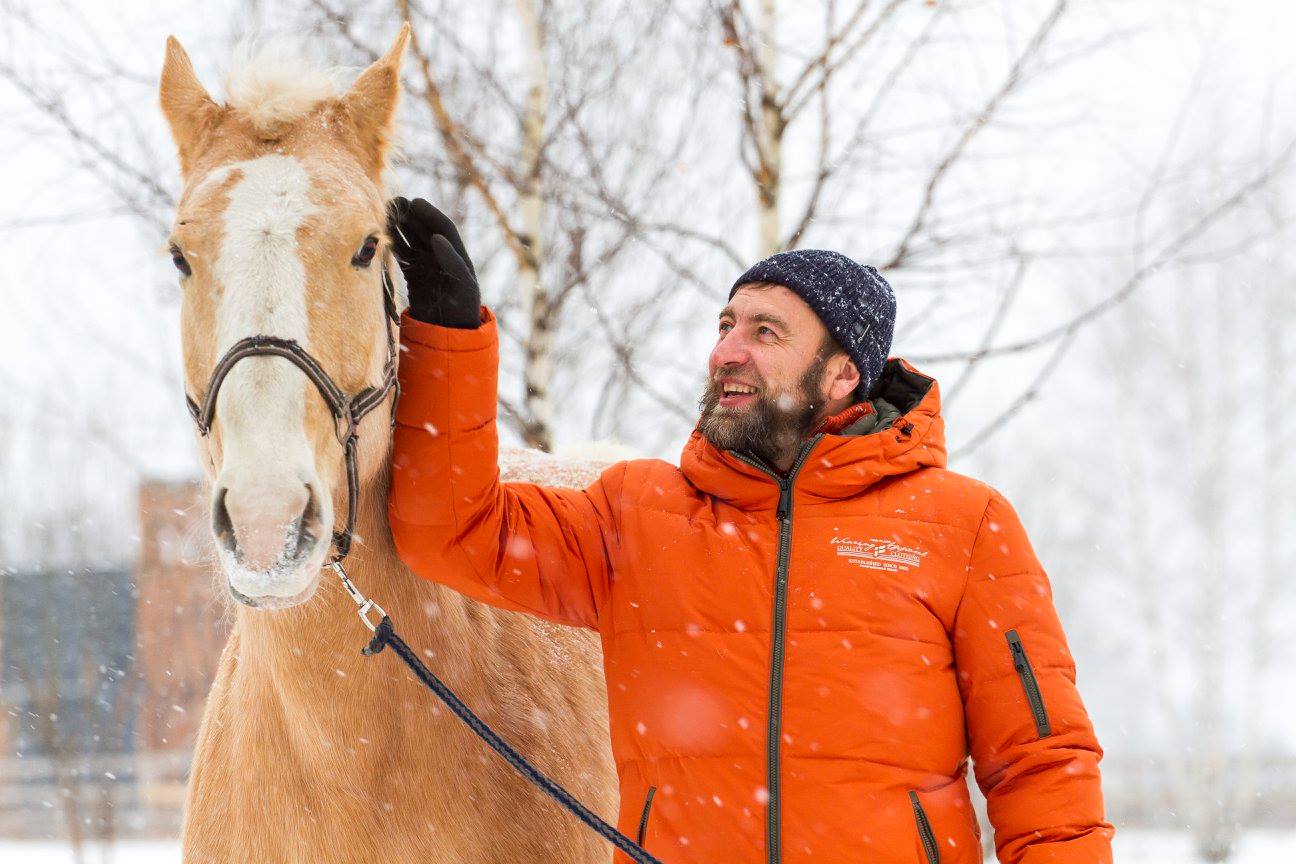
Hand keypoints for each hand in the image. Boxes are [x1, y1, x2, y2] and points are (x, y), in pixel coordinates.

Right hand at [387, 197, 481, 327]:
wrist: (450, 332)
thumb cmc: (463, 309)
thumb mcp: (463, 286)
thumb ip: (452, 261)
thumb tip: (437, 237)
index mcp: (457, 255)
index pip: (443, 228)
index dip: (430, 214)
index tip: (415, 202)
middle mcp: (441, 256)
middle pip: (424, 229)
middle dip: (411, 215)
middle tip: (394, 203)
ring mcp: (427, 264)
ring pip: (411, 239)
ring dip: (400, 226)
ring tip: (385, 214)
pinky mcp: (414, 274)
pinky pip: (402, 254)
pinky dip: (393, 244)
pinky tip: (382, 235)